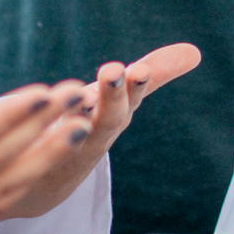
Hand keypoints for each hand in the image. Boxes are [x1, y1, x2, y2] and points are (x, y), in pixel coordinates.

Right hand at [0, 27, 93, 233]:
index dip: (9, 116)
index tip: (43, 93)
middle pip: (0, 157)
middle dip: (43, 126)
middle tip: (77, 94)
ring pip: (8, 183)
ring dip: (48, 153)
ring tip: (82, 125)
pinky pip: (0, 200)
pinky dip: (31, 178)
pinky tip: (53, 157)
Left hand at [0, 43, 201, 221]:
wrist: (45, 181)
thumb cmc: (88, 130)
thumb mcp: (118, 99)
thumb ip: (153, 74)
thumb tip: (195, 52)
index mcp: (115, 114)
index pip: (131, 97)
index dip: (137, 85)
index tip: (140, 70)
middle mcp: (96, 132)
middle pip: (109, 117)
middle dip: (112, 96)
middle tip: (112, 73)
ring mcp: (68, 147)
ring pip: (77, 130)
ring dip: (80, 110)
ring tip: (82, 93)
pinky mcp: (39, 157)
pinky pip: (39, 142)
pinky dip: (45, 130)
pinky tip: (45, 111)